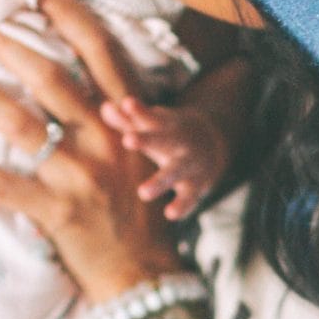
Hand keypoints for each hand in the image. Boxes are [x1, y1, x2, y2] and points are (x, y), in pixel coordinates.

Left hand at [0, 0, 181, 294]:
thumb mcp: (135, 148)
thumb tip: (64, 66)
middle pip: (51, 77)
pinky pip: (5, 184)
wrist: (145, 271)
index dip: (66, 10)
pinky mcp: (60, 212)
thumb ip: (111, 110)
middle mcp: (108, 140)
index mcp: (128, 118)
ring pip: (22, 125)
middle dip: (5, 43)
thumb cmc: (132, 203)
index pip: (99, 51)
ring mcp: (83, 177)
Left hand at [102, 96, 229, 219]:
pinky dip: (182, 206)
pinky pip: (190, 197)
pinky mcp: (197, 185)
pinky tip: (170, 214)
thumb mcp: (154, 125)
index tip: (127, 104)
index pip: (151, 117)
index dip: (139, 111)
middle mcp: (179, 143)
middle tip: (128, 139)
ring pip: (175, 172)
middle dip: (147, 140)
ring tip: (143, 193)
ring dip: (160, 181)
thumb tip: (105, 108)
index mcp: (166, 126)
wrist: (213, 143)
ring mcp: (190, 164)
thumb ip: (129, 120)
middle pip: (163, 140)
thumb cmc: (170, 134)